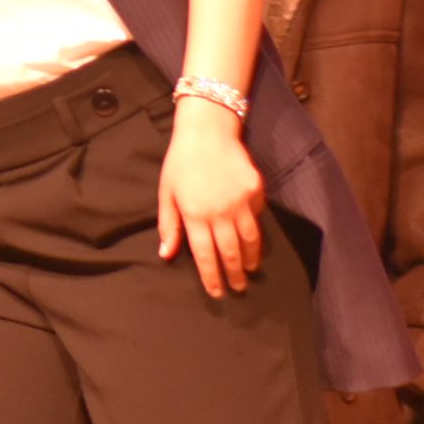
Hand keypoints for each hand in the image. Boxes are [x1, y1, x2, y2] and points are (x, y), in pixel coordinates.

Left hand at [155, 99, 265, 297]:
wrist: (207, 130)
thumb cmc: (181, 162)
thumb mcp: (166, 192)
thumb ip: (168, 226)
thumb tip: (166, 255)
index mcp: (194, 214)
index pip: (206, 255)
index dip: (212, 277)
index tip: (217, 292)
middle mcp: (220, 211)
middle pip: (231, 252)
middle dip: (235, 274)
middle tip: (238, 288)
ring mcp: (241, 201)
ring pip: (250, 239)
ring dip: (251, 258)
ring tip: (250, 269)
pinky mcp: (255, 190)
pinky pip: (257, 216)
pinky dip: (255, 230)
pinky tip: (252, 238)